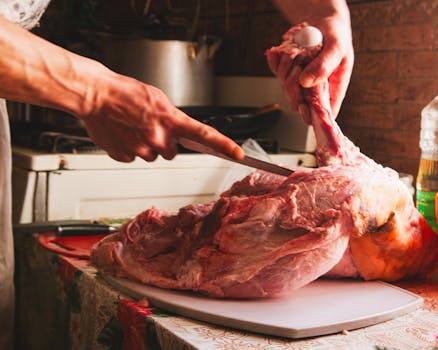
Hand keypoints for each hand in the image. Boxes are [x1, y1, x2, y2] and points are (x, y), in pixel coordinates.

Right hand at [80, 70, 243, 162]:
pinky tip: (123, 134)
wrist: (96, 94)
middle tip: (150, 127)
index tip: (238, 154)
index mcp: (170, 120)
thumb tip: (176, 132)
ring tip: (133, 128)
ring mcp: (141, 149)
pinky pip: (134, 157)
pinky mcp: (124, 156)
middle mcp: (158, 137)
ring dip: (146, 145)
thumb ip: (171, 118)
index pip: (204, 135)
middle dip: (165, 142)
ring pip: (151, 155)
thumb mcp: (157, 99)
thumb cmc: (125, 92)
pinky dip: (130, 148)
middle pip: (171, 152)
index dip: (224, 146)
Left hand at [269, 1, 353, 118]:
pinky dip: (278, 60)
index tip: (303, 106)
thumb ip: (324, 65)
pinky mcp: (286, 72)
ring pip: (284, 87)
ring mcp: (298, 83)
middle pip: (297, 102)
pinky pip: (276, 71)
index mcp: (331, 90)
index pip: (321, 114)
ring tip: (297, 51)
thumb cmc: (336, 36)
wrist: (323, 22)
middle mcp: (314, 90)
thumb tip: (306, 82)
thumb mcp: (337, 47)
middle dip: (293, 84)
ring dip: (286, 68)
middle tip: (299, 63)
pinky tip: (286, 50)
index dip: (311, 115)